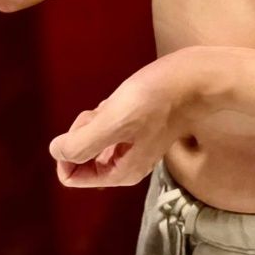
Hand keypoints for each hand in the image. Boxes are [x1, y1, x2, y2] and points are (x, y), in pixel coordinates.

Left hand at [49, 52, 203, 187]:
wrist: (196, 79)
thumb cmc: (157, 99)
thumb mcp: (114, 121)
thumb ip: (80, 144)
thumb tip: (58, 151)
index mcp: (121, 173)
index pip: (71, 175)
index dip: (69, 148)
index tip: (90, 124)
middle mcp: (128, 164)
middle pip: (82, 155)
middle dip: (86, 130)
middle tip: (107, 110)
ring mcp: (136, 145)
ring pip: (96, 137)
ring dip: (100, 117)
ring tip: (121, 102)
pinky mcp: (143, 127)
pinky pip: (111, 124)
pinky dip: (112, 109)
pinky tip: (128, 97)